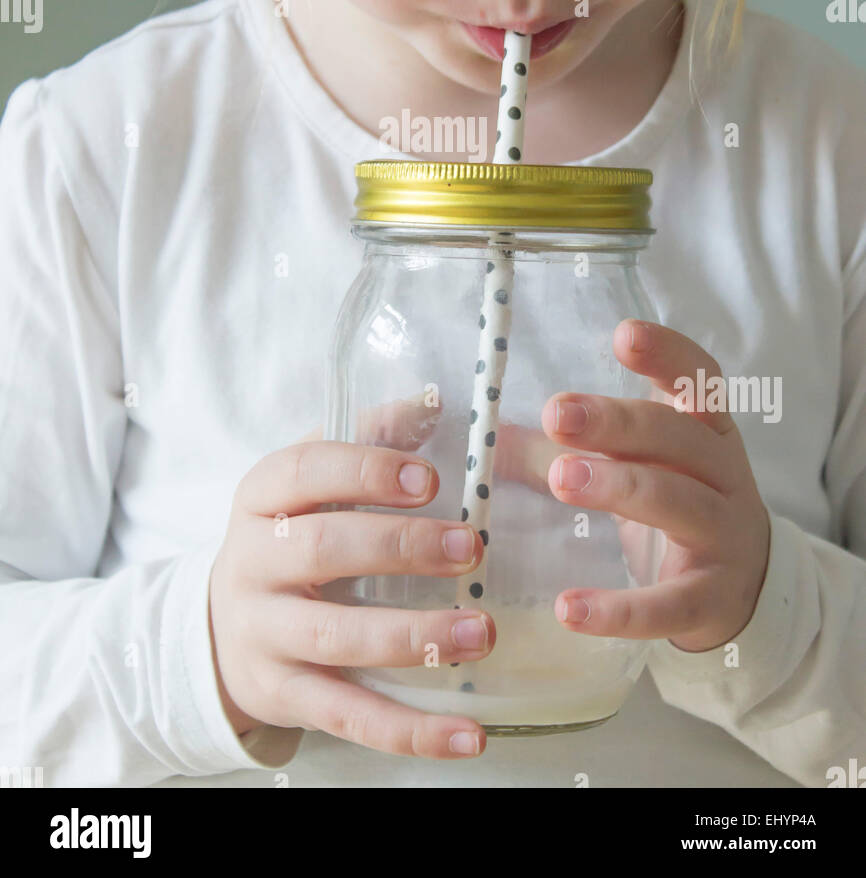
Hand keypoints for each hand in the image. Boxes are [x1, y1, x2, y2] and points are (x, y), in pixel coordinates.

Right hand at [208, 407, 495, 760]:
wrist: (222, 625)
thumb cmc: (292, 536)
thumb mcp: (313, 483)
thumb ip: (370, 440)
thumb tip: (431, 401)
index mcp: (261, 497)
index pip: (303, 471)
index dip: (366, 471)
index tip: (430, 479)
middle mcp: (251, 563)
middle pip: (320, 550)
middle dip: (398, 547)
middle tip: (470, 547)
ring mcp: (262, 634)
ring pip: (334, 638)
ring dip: (413, 636)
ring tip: (481, 631)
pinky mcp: (284, 696)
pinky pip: (350, 717)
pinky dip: (411, 730)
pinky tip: (469, 735)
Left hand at [542, 320, 771, 652]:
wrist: (743, 589)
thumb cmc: (676, 503)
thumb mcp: (639, 462)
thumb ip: (572, 444)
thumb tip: (488, 429)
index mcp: (706, 428)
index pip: (698, 379)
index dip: (667, 355)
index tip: (625, 334)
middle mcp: (724, 473)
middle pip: (676, 435)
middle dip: (616, 422)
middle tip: (556, 414)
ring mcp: (723, 535)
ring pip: (676, 501)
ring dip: (619, 487)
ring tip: (560, 477)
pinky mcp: (710, 599)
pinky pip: (666, 604)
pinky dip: (620, 610)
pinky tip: (569, 608)